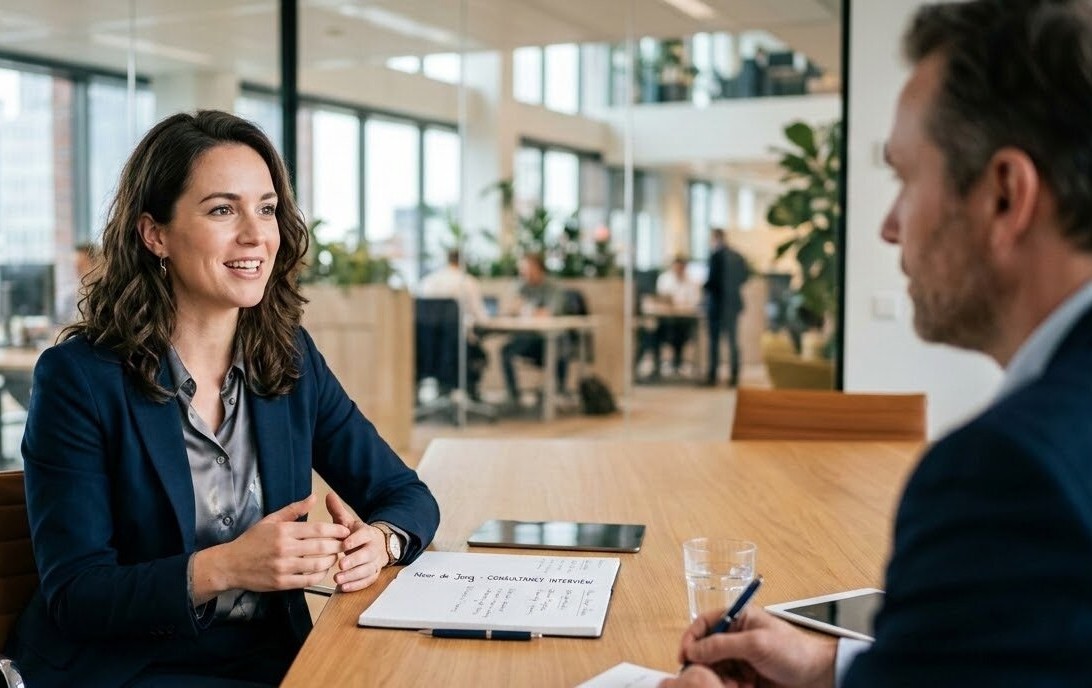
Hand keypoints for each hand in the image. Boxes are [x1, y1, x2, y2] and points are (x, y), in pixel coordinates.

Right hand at [193, 495, 349, 601]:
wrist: (230, 564)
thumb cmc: (251, 541)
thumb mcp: (270, 520)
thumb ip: (294, 510)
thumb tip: (314, 497)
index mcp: (283, 531)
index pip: (317, 529)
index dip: (336, 530)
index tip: (345, 530)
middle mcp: (284, 548)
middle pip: (321, 546)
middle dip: (338, 545)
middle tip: (344, 544)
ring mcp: (283, 567)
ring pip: (317, 564)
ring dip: (330, 560)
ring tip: (334, 556)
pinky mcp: (281, 583)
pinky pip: (308, 580)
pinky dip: (320, 575)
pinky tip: (322, 570)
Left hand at [326, 492, 388, 591]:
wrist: (379, 545)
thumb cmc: (358, 535)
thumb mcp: (348, 522)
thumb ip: (338, 511)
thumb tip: (328, 495)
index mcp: (367, 534)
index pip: (364, 536)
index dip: (355, 540)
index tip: (344, 545)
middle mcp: (373, 549)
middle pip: (367, 555)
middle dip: (354, 561)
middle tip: (341, 565)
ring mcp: (374, 562)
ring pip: (367, 570)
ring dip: (353, 576)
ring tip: (338, 579)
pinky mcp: (373, 574)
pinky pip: (367, 581)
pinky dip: (356, 585)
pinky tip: (344, 588)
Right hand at [659, 608, 836, 687]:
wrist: (819, 677)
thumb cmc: (795, 652)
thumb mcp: (756, 644)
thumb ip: (722, 644)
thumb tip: (694, 649)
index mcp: (739, 619)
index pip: (704, 624)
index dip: (691, 639)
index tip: (684, 656)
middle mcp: (736, 637)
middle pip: (706, 650)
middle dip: (707, 665)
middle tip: (712, 677)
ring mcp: (741, 658)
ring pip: (715, 669)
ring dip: (721, 679)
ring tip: (737, 685)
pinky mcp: (746, 676)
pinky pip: (727, 682)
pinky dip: (731, 687)